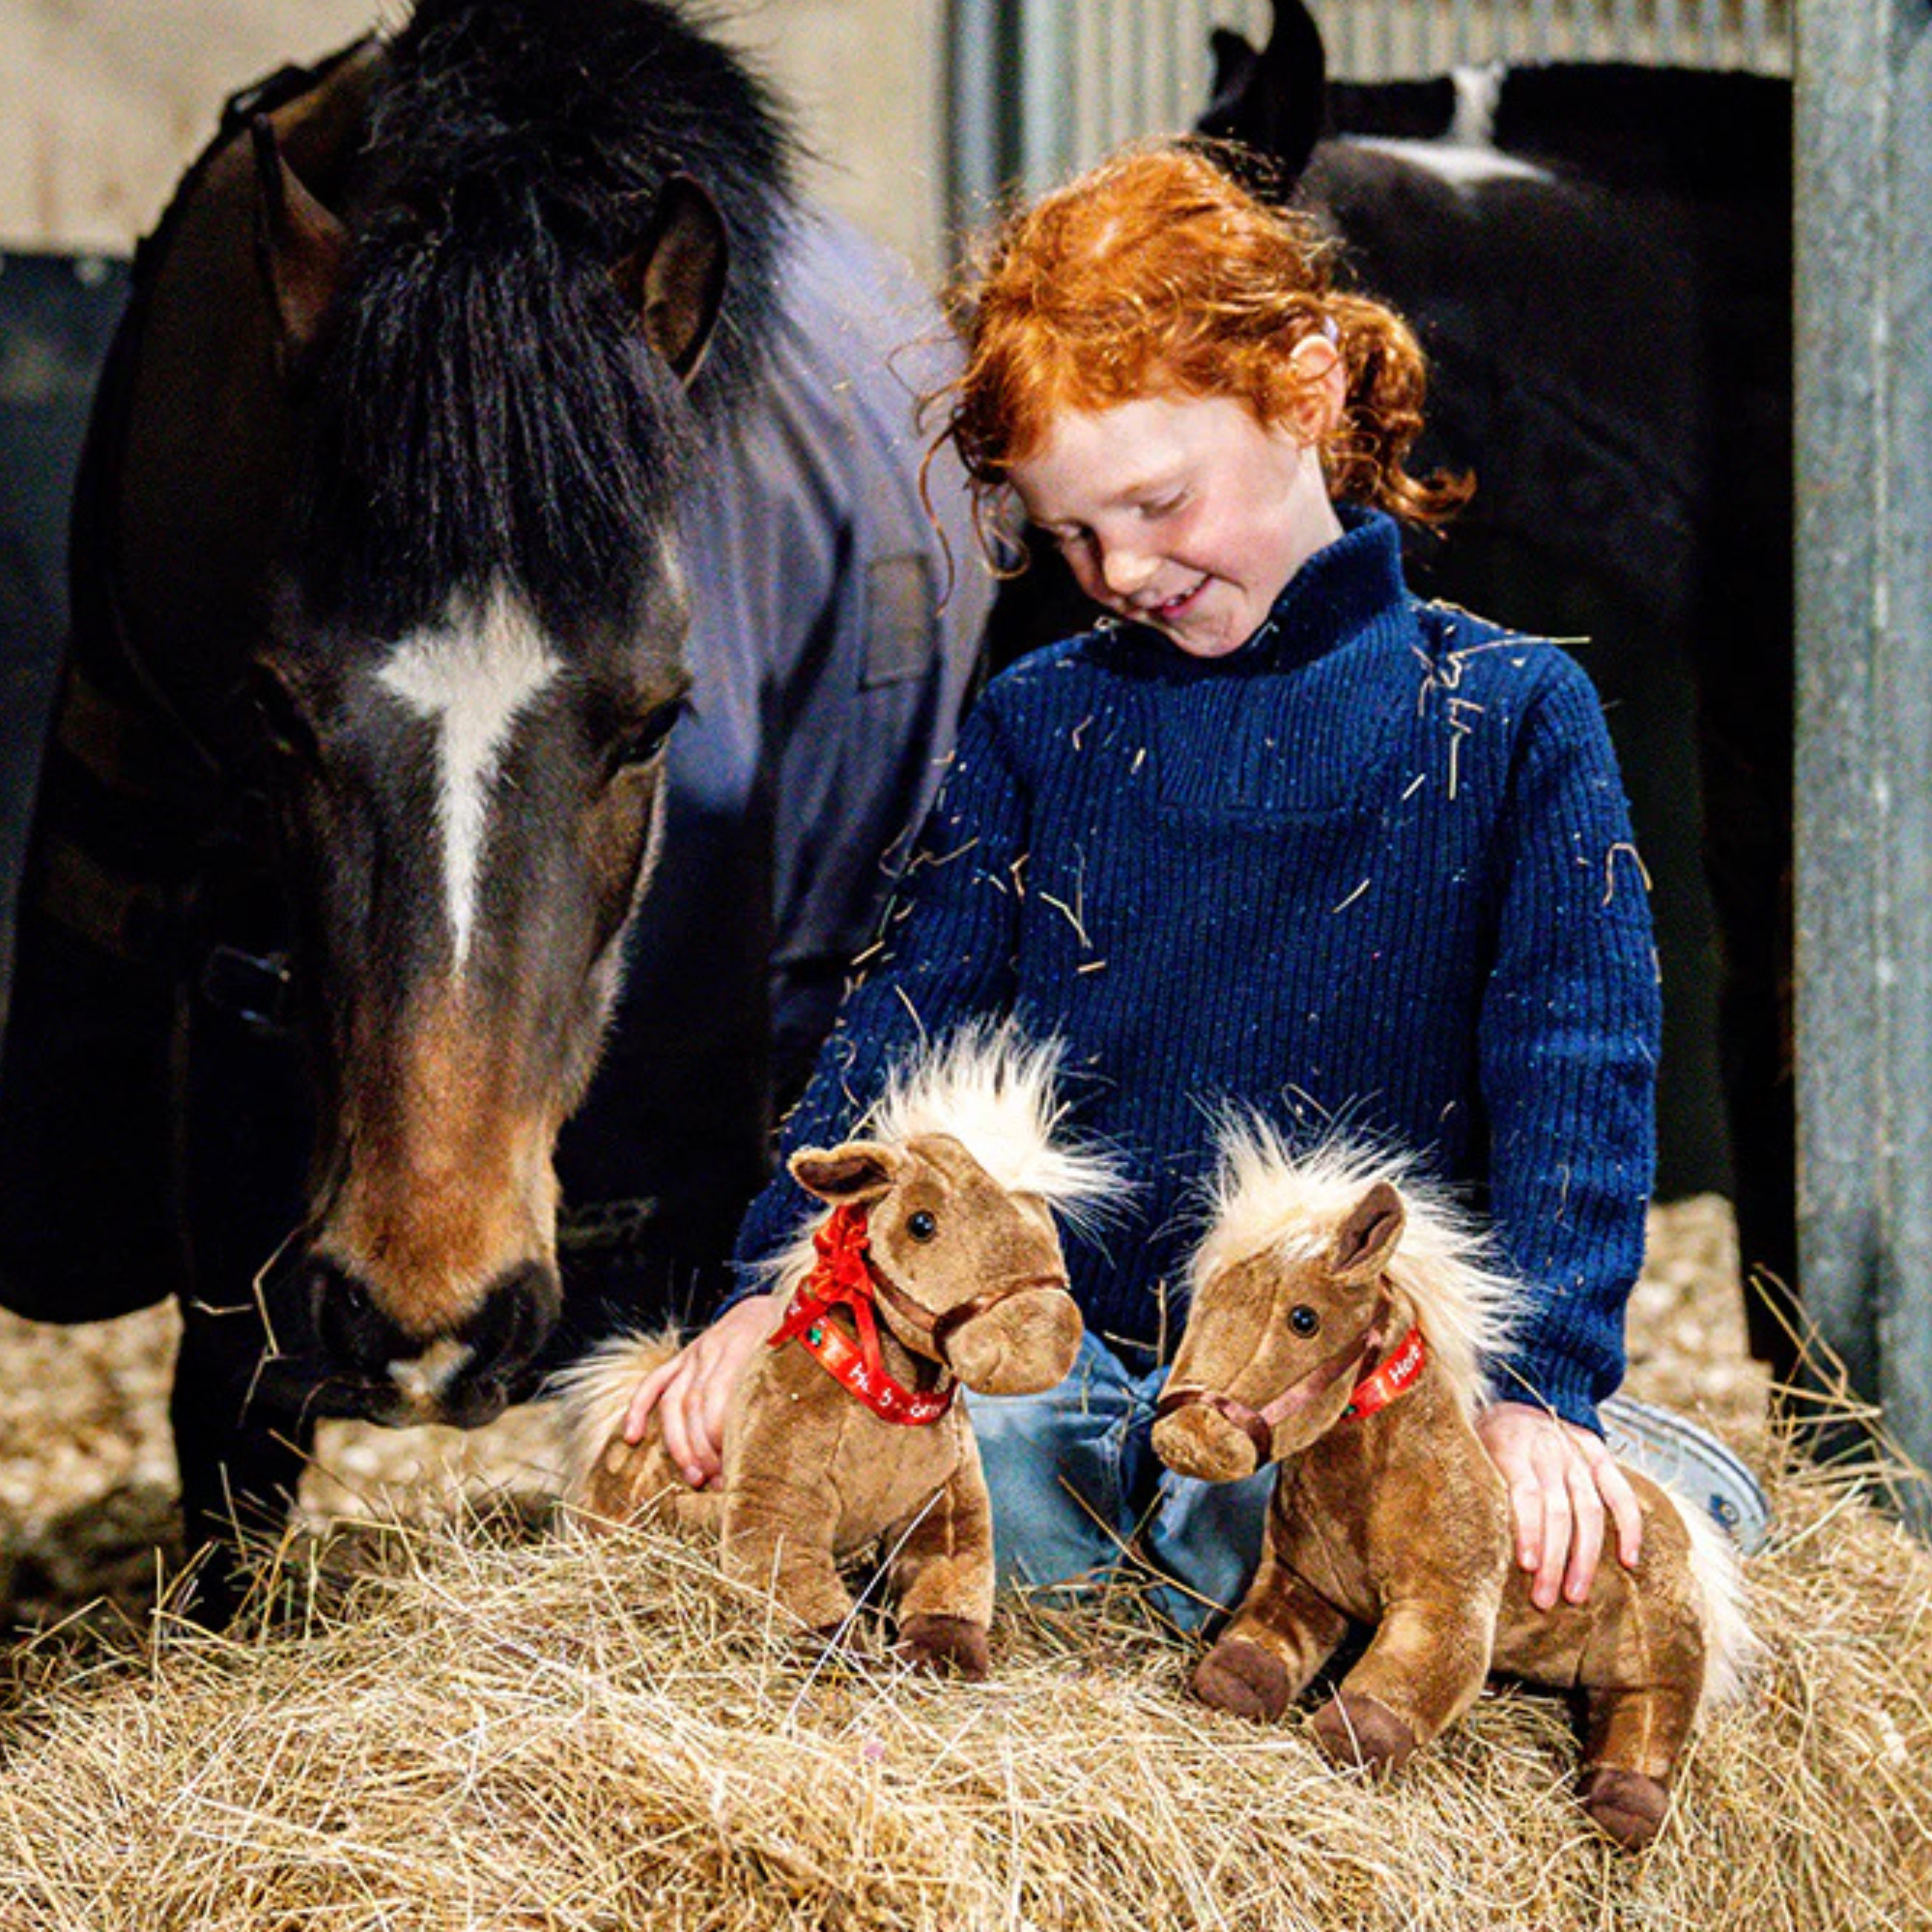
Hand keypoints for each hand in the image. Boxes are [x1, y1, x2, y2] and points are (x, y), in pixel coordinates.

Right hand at [622, 1293, 785, 1489]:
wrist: (783, 1305)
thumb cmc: (798, 1342)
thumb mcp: (802, 1360)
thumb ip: (794, 1389)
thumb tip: (794, 1439)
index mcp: (745, 1345)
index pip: (719, 1396)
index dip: (718, 1436)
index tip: (731, 1467)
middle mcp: (714, 1347)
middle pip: (694, 1404)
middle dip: (701, 1449)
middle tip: (715, 1481)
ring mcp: (695, 1352)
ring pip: (673, 1401)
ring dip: (679, 1444)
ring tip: (694, 1477)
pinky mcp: (684, 1358)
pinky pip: (654, 1383)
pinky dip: (639, 1409)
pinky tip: (633, 1437)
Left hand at [1475, 1400, 1643, 1610]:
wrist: (1516, 1393)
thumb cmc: (1483, 1435)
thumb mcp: (1469, 1446)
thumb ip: (1469, 1480)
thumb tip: (1448, 1532)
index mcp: (1511, 1444)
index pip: (1525, 1492)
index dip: (1528, 1530)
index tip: (1527, 1566)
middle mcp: (1548, 1446)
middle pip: (1558, 1509)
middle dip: (1553, 1559)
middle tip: (1545, 1600)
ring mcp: (1576, 1451)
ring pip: (1589, 1508)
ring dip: (1585, 1556)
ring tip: (1575, 1595)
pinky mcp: (1599, 1454)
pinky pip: (1621, 1492)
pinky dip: (1630, 1526)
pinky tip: (1628, 1561)